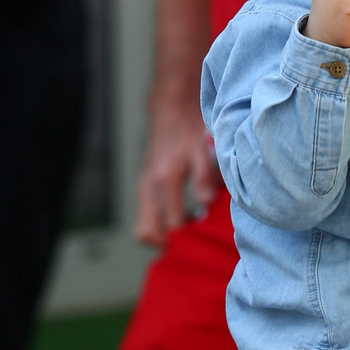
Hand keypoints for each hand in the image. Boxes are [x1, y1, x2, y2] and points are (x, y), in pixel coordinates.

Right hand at [133, 102, 217, 243]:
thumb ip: (204, 178)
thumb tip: (206, 205)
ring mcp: (144, 186)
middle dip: (168, 243)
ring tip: (189, 232)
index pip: (172, 224)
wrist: (171, 106)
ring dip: (162, 235)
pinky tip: (183, 219)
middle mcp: (149, 186)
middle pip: (146, 232)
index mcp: (164, 180)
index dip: (189, 236)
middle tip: (193, 242)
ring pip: (143, 226)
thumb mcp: (202, 150)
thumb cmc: (189, 127)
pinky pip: (146, 215)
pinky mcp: (145, 185)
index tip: (206, 239)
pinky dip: (160, 224)